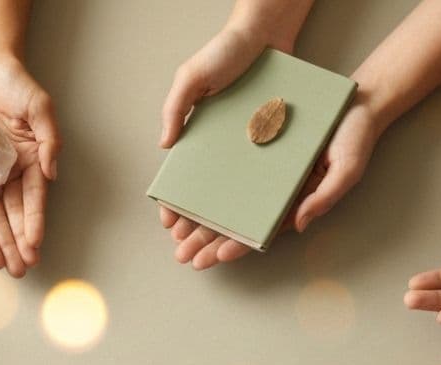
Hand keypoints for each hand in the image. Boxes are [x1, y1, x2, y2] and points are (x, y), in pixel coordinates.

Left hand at [0, 55, 59, 274]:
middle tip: (20, 268)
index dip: (34, 223)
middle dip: (16, 241)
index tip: (34, 246)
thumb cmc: (14, 83)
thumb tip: (51, 172)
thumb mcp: (38, 106)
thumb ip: (48, 139)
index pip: (33, 199)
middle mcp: (11, 169)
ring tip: (1, 263)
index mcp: (31, 159)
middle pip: (13, 212)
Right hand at [157, 25, 265, 270]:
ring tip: (216, 251)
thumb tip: (164, 145)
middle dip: (196, 228)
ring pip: (236, 197)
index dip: (175, 204)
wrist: (268, 34)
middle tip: (187, 253)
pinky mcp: (275, 148)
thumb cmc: (227, 52)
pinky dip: (259, 205)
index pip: (184, 180)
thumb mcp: (192, 77)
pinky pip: (266, 181)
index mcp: (200, 137)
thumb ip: (175, 109)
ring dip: (224, 226)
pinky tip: (252, 225)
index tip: (170, 226)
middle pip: (208, 197)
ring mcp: (250, 151)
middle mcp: (224, 149)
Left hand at [158, 29, 380, 269]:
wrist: (359, 102)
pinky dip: (208, 184)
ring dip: (201, 219)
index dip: (239, 245)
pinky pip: (229, 170)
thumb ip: (324, 198)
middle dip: (209, 241)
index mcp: (295, 201)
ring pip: (227, 200)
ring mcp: (265, 171)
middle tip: (183, 256)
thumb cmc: (355, 138)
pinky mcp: (258, 149)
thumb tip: (298, 225)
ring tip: (175, 234)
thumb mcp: (346, 169)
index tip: (217, 257)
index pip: (262, 230)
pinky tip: (185, 194)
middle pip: (237, 221)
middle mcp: (275, 190)